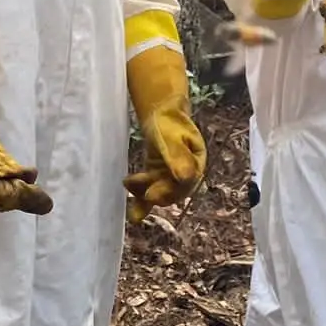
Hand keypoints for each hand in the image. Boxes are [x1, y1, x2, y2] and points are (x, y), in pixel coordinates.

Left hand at [125, 102, 206, 223]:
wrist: (162, 115)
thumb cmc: (170, 122)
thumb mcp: (174, 135)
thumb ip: (179, 155)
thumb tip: (186, 178)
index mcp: (197, 162)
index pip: (185, 183)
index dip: (169, 191)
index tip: (151, 195)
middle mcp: (187, 174)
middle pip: (173, 192)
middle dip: (157, 195)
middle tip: (142, 193)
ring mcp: (172, 178)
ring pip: (161, 194)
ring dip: (145, 196)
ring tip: (129, 184)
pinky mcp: (158, 178)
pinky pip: (152, 191)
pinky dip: (142, 200)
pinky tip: (133, 211)